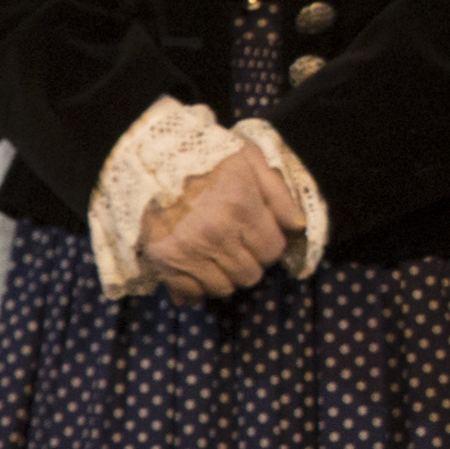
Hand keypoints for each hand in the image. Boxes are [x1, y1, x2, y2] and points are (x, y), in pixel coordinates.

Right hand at [143, 144, 302, 304]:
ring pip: (223, 288)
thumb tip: (298, 227)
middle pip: (250, 274)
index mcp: (241, 209)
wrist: (152, 156)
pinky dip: (196, 287)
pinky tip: (197, 270)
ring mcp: (189, 250)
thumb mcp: (251, 160)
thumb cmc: (206, 156)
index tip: (259, 237)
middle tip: (239, 248)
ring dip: (225, 276)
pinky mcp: (164, 259)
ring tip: (218, 257)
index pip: (272, 251)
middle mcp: (217, 235)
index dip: (270, 246)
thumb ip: (279, 194)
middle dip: (250, 263)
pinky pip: (189, 292)